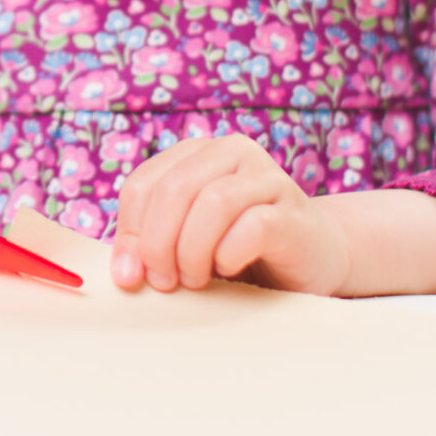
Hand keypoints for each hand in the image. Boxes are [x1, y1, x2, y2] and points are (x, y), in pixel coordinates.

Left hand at [108, 135, 350, 295]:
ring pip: (213, 202)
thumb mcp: (185, 243)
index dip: (130, 232)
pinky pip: (254, 226)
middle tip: (164, 283)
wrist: (311, 259)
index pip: (143, 184)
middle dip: (158, 244)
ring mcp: (268, 177)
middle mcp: (234, 152)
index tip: (131, 276)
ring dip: (193, 251)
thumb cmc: (238, 250)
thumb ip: (152, 246)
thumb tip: (124, 273)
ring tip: (195, 280)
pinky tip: (230, 268)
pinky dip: (231, 253)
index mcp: (197, 154)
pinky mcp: (295, 211)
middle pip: (174, 190)